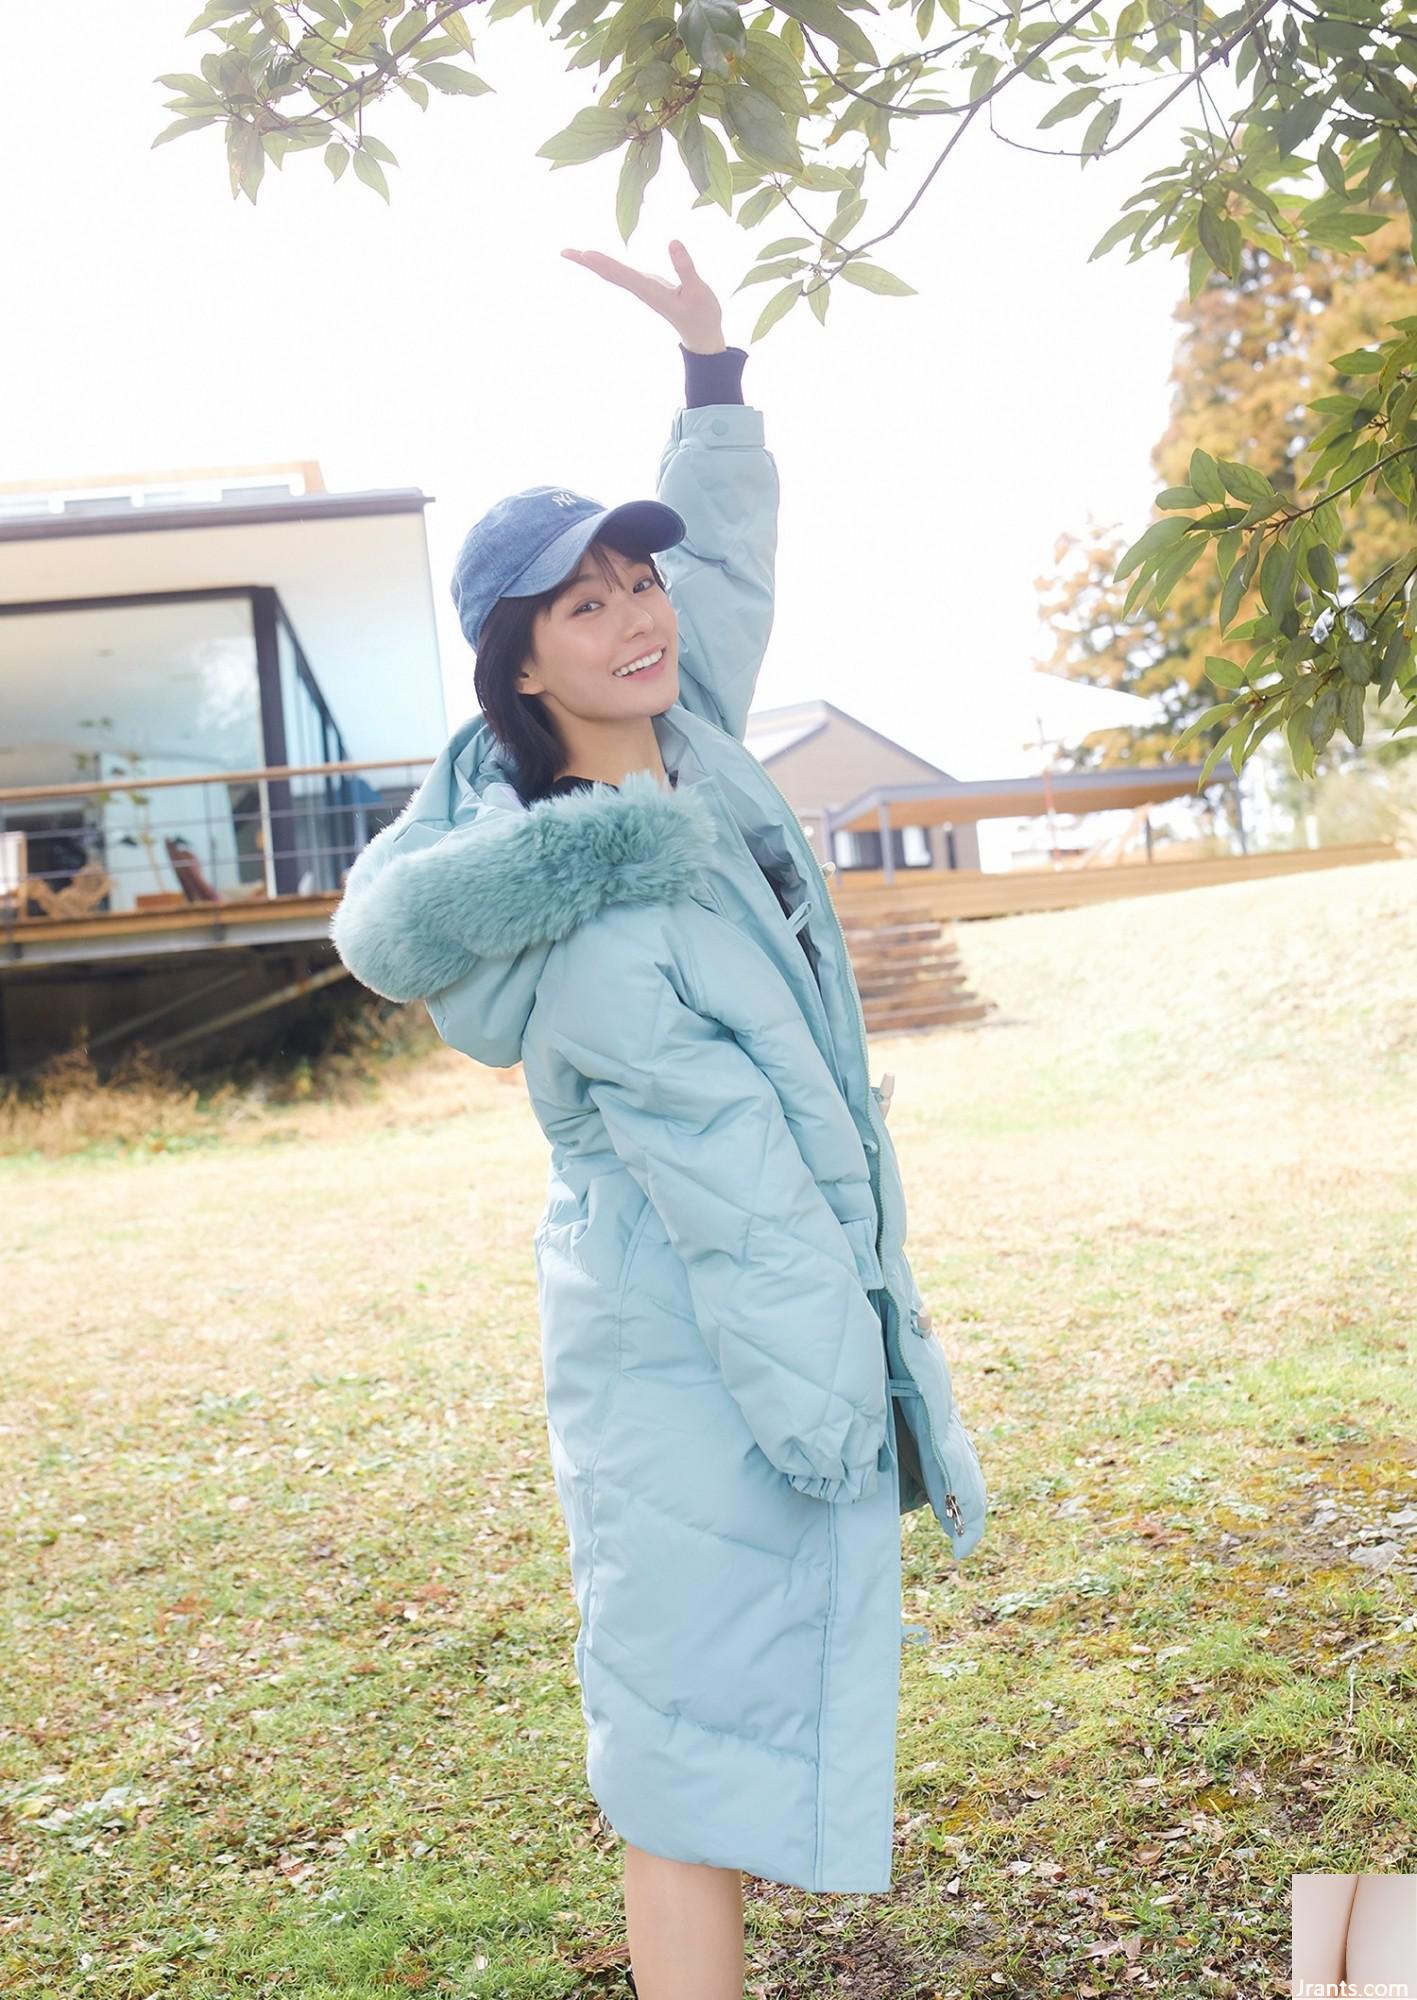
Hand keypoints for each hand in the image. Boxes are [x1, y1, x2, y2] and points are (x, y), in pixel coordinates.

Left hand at [560, 238, 725, 353]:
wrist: (702, 336)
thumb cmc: (703, 315)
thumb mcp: (699, 292)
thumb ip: (686, 268)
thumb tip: (672, 241)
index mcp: (651, 291)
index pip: (622, 274)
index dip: (604, 263)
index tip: (585, 254)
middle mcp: (642, 290)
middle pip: (610, 274)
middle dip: (588, 263)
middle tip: (564, 252)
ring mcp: (643, 289)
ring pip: (614, 274)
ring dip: (594, 263)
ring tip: (575, 253)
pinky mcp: (647, 286)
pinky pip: (622, 274)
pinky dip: (608, 265)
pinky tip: (597, 261)